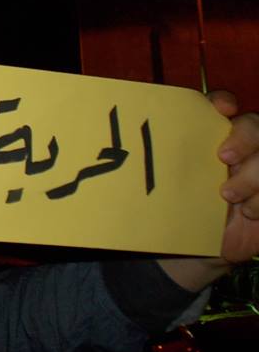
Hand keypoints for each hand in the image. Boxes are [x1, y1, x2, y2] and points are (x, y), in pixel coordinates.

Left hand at [156, 91, 256, 292]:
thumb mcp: (158, 185)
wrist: (191, 250)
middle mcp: (238, 148)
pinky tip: (247, 213)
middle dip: (245, 137)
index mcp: (208, 136)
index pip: (221, 104)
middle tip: (222, 156)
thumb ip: (149, 164)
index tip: (220, 108)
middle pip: (255, 125)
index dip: (223, 101)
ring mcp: (257, 171)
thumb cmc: (171, 209)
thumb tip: (108, 146)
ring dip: (254, 175)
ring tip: (227, 196)